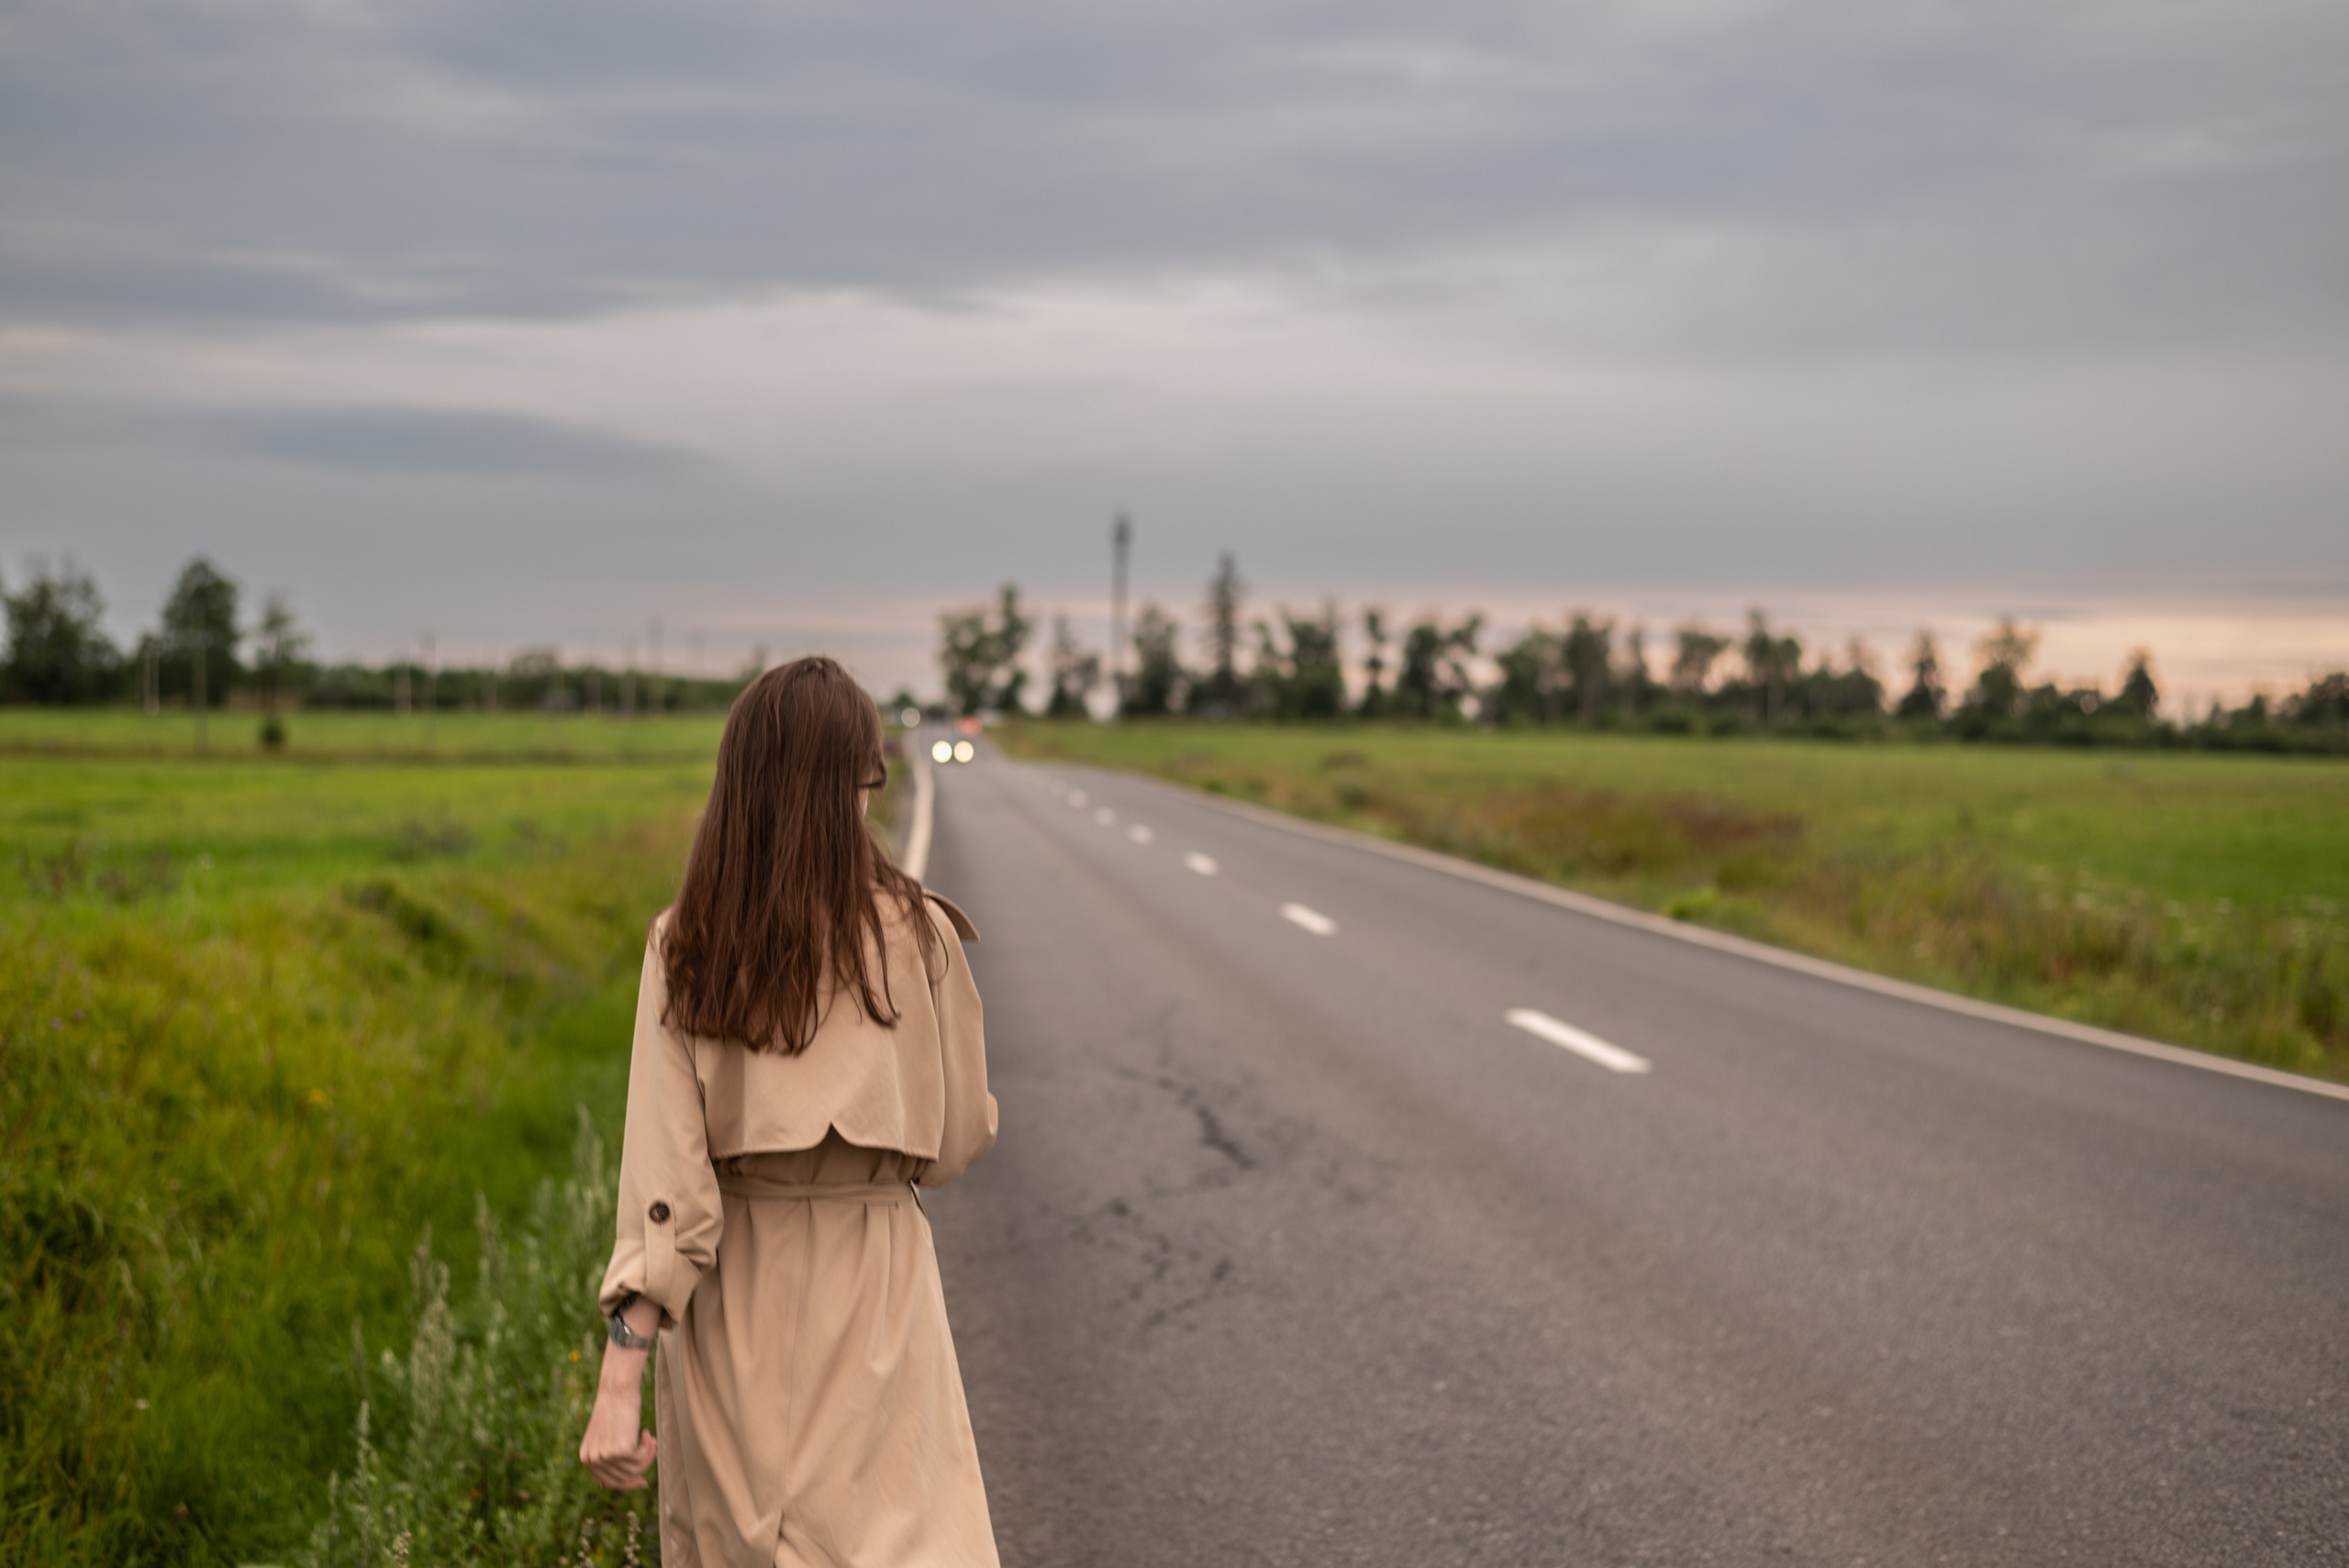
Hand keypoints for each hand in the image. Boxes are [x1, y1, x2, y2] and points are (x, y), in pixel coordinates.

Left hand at [580, 1374, 657, 1489]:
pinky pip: (642, 1459)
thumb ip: (604, 1458)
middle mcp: (593, 1460)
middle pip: (622, 1479)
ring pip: (635, 1469)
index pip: (608, 1482)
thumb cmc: (613, 1409)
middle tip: (655, 1455)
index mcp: (585, 1457)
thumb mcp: (603, 1436)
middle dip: (641, 1471)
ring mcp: (606, 1456)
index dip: (627, 1483)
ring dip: (648, 1455)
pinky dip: (648, 1448)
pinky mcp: (622, 1450)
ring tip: (651, 1439)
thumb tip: (604, 1485)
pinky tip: (646, 1433)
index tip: (643, 1481)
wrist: (617, 1390)